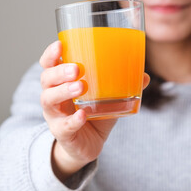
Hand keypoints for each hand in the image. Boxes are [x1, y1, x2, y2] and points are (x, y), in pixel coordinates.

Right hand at [39, 41, 149, 180]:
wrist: (86, 146)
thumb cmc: (93, 115)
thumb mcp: (108, 99)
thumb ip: (123, 87)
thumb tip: (144, 76)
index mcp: (61, 83)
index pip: (48, 64)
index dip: (51, 54)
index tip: (60, 44)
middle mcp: (53, 97)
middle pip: (46, 79)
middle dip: (59, 72)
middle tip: (77, 69)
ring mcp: (55, 116)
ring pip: (49, 100)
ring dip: (64, 91)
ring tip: (80, 87)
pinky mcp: (62, 134)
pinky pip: (64, 126)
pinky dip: (73, 120)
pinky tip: (82, 115)